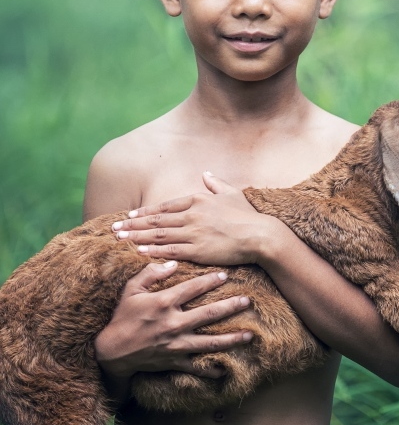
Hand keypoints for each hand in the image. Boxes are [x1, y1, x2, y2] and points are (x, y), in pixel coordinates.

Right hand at [94, 260, 253, 385]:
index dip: (210, 280)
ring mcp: (176, 345)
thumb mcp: (131, 290)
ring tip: (249, 335)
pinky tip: (226, 368)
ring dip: (231, 339)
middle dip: (230, 307)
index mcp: (163, 303)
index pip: (192, 288)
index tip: (226, 275)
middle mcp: (173, 324)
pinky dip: (211, 369)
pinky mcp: (174, 361)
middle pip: (209, 314)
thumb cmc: (122, 317)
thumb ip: (150, 273)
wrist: (112, 352)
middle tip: (248, 301)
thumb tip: (172, 263)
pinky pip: (196, 367)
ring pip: (209, 343)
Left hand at [110, 173, 277, 265]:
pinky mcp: (197, 250)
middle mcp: (191, 215)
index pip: (164, 206)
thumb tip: (206, 173)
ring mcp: (193, 233)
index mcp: (197, 200)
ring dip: (136, 237)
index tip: (129, 215)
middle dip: (132, 224)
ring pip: (158, 235)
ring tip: (119, 239)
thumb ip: (216, 183)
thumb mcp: (232, 193)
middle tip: (113, 228)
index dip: (145, 212)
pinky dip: (152, 250)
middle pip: (155, 220)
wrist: (260, 235)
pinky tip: (138, 251)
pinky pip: (169, 250)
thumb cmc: (248, 215)